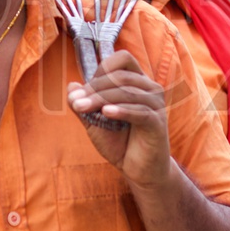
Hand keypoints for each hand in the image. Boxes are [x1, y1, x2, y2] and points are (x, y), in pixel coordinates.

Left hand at [67, 50, 170, 191]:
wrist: (138, 171)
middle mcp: (150, 89)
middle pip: (121, 76)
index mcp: (137, 83)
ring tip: (82, 109)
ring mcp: (156, 105)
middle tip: (76, 103)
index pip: (123, 59)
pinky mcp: (158, 123)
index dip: (102, 69)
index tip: (84, 89)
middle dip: (95, 88)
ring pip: (127, 93)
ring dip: (101, 99)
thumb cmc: (119, 143)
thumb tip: (71, 87)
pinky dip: (121, 110)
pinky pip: (139, 111)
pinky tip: (105, 113)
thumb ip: (84, 105)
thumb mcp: (95, 123)